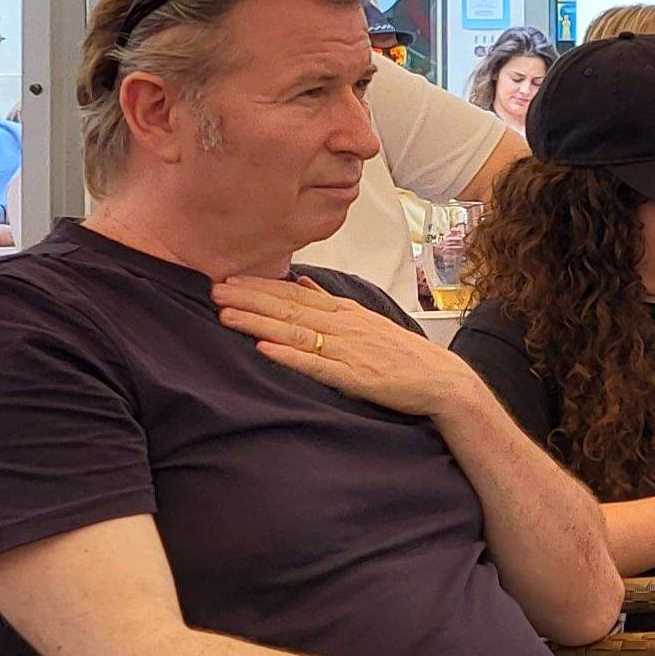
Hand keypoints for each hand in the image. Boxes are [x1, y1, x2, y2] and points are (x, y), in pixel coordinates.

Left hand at [214, 276, 480, 418]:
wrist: (440, 378)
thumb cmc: (403, 353)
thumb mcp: (367, 318)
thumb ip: (331, 301)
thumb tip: (302, 281)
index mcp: (344, 312)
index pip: (294, 294)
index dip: (259, 286)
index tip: (228, 277)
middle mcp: (342, 325)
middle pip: (288, 308)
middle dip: (249, 297)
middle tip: (214, 288)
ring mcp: (347, 350)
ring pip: (294, 331)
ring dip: (259, 321)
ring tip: (226, 314)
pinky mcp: (352, 376)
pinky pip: (315, 364)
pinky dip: (288, 355)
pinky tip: (264, 348)